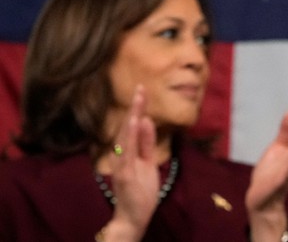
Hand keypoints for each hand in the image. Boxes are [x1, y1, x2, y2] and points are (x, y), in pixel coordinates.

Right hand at [101, 85, 159, 240]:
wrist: (133, 218)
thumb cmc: (140, 192)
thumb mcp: (148, 163)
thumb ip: (146, 143)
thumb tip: (146, 120)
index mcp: (127, 153)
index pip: (131, 127)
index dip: (137, 109)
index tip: (143, 91)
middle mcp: (121, 156)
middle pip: (127, 127)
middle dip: (135, 107)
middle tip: (141, 87)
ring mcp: (122, 165)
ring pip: (126, 136)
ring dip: (132, 116)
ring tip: (138, 99)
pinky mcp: (125, 174)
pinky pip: (128, 152)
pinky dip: (130, 136)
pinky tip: (134, 122)